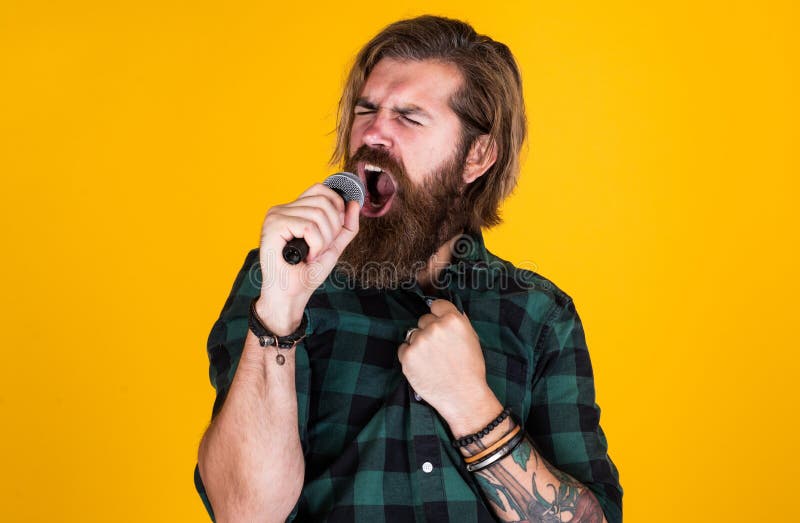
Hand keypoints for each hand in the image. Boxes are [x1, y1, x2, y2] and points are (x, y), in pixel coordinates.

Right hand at [257, 183, 359, 334]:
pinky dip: (316, 245)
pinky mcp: (274, 226)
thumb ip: (345, 226)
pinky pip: (309, 227)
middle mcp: (282, 209)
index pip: (320, 190)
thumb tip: (354, 203)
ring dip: (324, 241)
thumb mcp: (333, 246)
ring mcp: (275, 216)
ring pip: (318, 214)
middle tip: (320, 249)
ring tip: (312, 255)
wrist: (291, 295)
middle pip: (323, 201)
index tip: (334, 231)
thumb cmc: (307, 273)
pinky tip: (306, 257)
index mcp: (293, 210)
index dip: (336, 205)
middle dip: (333, 229)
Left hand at [397, 299, 501, 434]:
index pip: (436, 305)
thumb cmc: (470, 369)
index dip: (437, 314)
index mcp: (453, 320)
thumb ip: (458, 322)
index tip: (438, 322)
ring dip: (419, 344)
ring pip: (413, 334)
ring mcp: (420, 341)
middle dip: (429, 331)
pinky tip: (423, 367)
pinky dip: (410, 356)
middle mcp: (435, 327)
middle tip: (439, 350)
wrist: (463, 396)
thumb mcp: (471, 339)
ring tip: (433, 361)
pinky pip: (404, 348)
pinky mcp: (407, 356)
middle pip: (424, 320)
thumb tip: (445, 311)